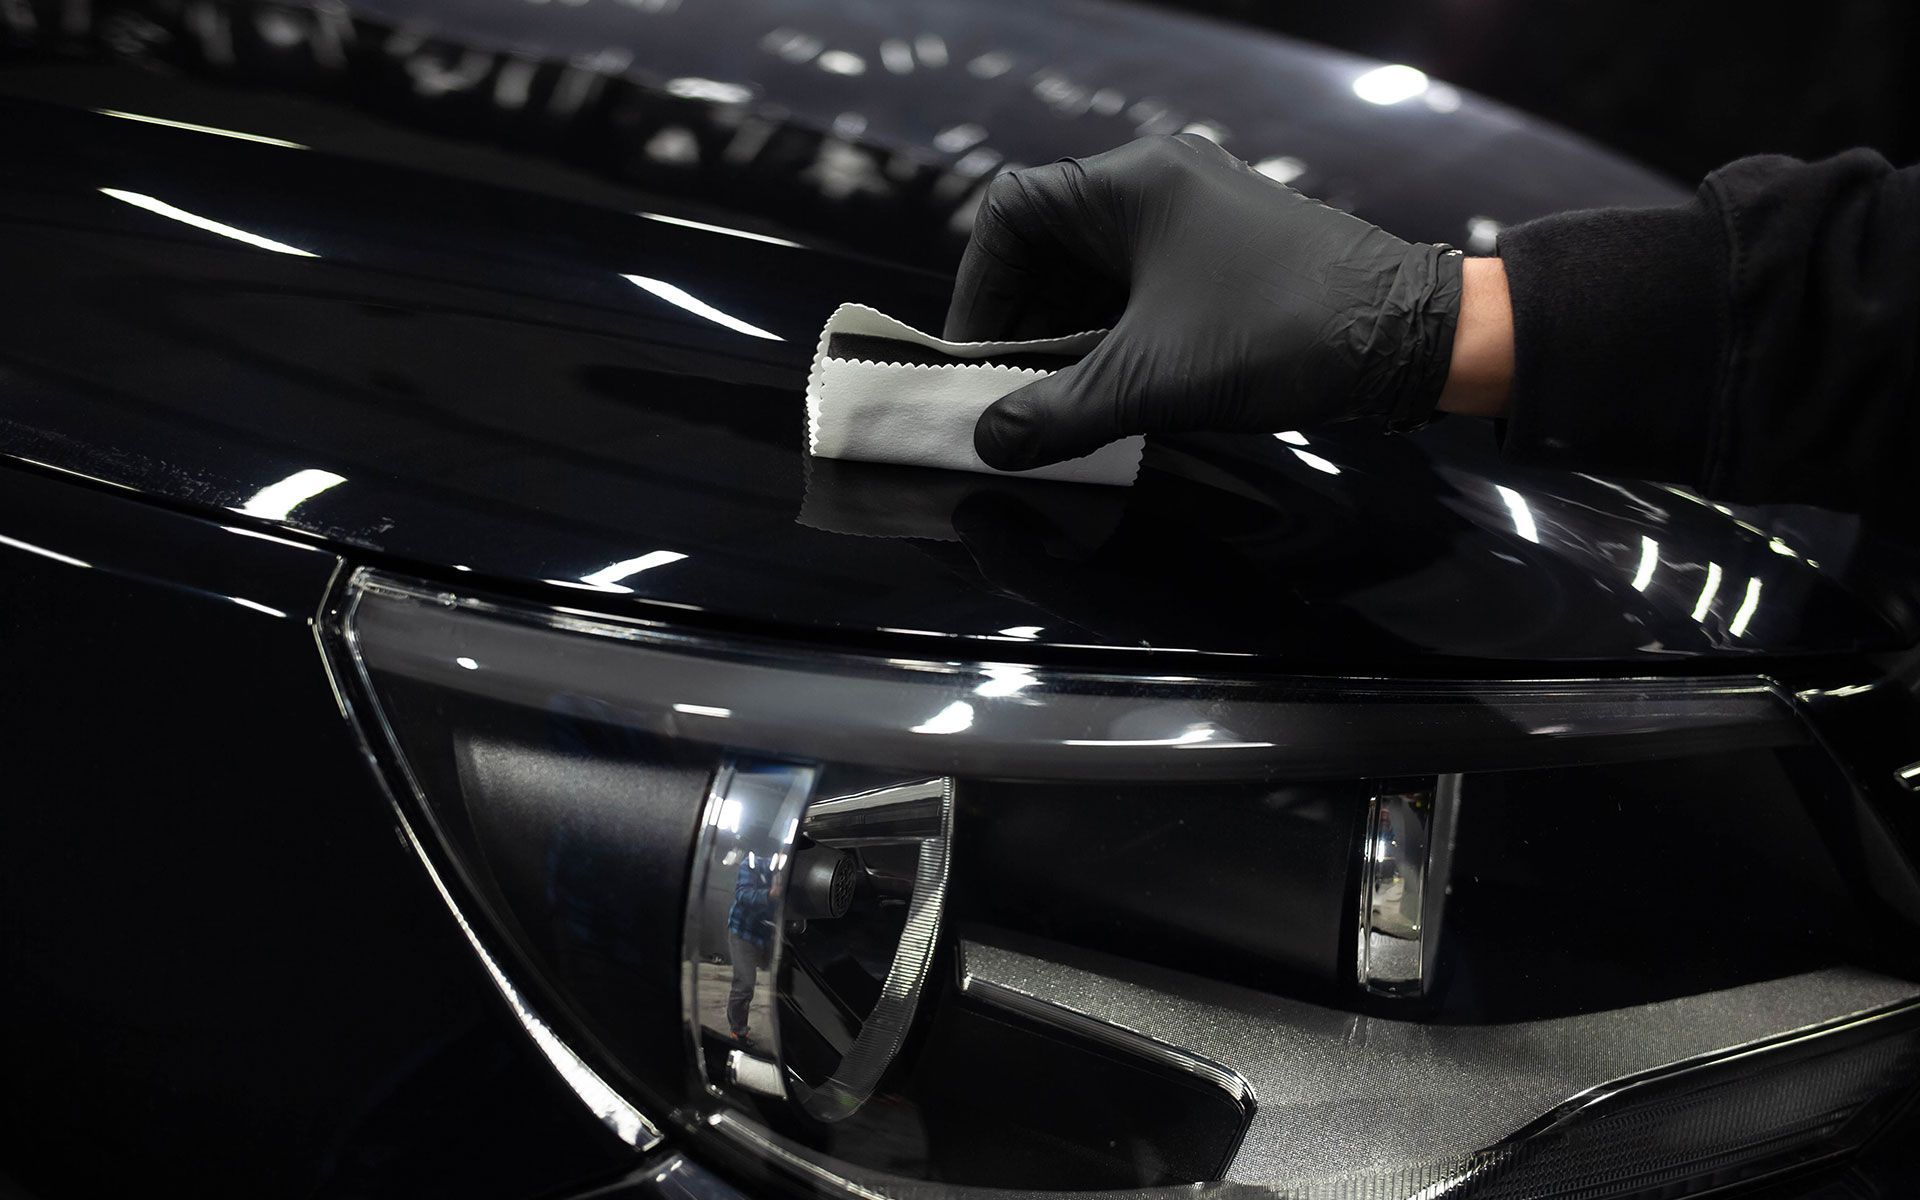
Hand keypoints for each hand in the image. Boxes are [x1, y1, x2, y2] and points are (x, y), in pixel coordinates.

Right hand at [946, 134, 1463, 469]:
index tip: (973, 356)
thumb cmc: (1284, 333)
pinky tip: (1109, 388)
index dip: (980, 287)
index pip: (1012, 215)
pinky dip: (1113, 335)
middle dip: (1023, 321)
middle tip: (1008, 390)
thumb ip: (1057, 414)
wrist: (1412, 337)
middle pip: (1050, 245)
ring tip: (1056, 400)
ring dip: (1067, 335)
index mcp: (1132, 184)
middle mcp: (1160, 184)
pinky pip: (1141, 287)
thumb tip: (989, 443)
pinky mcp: (1226, 255)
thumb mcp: (1150, 381)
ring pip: (1096, 272)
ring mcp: (1197, 217)